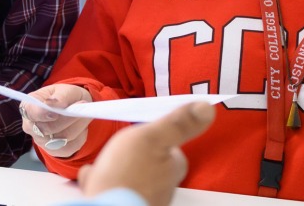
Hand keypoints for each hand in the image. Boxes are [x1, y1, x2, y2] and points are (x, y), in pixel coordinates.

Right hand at [20, 84, 92, 156]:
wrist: (71, 108)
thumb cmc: (64, 97)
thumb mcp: (64, 90)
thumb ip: (60, 96)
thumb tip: (54, 103)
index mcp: (28, 107)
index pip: (31, 113)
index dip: (42, 114)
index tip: (55, 113)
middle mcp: (31, 127)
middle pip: (49, 128)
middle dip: (68, 117)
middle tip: (82, 104)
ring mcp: (41, 142)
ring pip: (63, 138)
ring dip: (78, 125)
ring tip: (84, 113)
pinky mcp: (55, 151)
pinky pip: (72, 146)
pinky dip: (80, 135)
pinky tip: (80, 125)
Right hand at [78, 102, 214, 205]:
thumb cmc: (127, 174)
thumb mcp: (152, 137)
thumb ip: (177, 123)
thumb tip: (208, 107)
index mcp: (173, 169)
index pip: (172, 150)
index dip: (156, 138)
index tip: (142, 133)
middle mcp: (163, 188)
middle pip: (151, 164)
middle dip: (135, 156)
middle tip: (119, 148)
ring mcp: (144, 198)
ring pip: (131, 178)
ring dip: (117, 170)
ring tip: (104, 164)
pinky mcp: (124, 204)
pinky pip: (114, 189)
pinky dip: (105, 182)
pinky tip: (95, 178)